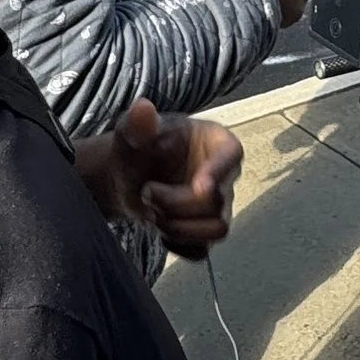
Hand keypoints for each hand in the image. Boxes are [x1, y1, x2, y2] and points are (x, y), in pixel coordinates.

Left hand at [79, 100, 242, 255]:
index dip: (219, 173)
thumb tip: (143, 108)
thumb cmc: (138, 149)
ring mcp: (217, 208)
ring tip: (153, 213)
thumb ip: (137, 123)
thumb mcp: (132, 132)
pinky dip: (178, 245)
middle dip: (175, 203)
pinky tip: (160, 230)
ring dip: (179, 228)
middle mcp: (224, 177)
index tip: (199, 186)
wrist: (128, 177)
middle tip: (146, 191)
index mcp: (216, 144)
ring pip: (216, 231)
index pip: (231, 156)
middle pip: (216, 202)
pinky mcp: (204, 234)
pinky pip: (202, 251)